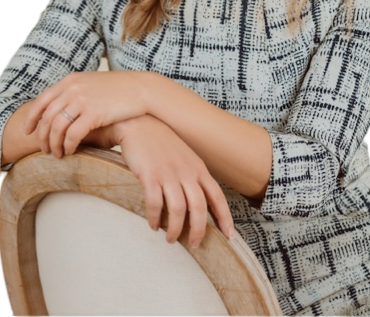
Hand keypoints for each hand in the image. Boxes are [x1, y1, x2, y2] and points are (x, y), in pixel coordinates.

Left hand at [22, 71, 146, 158]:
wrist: (141, 88)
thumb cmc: (119, 89)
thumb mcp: (91, 84)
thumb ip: (75, 92)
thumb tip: (61, 110)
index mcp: (70, 81)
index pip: (42, 101)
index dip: (31, 118)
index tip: (28, 131)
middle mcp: (72, 89)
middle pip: (47, 117)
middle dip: (42, 136)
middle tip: (44, 149)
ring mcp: (82, 100)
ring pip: (57, 127)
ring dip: (54, 144)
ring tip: (57, 154)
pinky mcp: (94, 113)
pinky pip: (73, 134)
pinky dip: (68, 146)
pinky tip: (71, 152)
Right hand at [116, 115, 234, 247]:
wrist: (140, 124)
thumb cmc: (162, 143)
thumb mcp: (185, 157)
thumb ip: (192, 176)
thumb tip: (197, 202)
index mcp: (198, 168)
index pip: (217, 196)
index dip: (224, 217)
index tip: (229, 235)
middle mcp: (187, 172)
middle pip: (199, 207)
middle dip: (199, 230)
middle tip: (195, 244)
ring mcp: (169, 174)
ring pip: (178, 210)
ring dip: (175, 229)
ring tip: (171, 239)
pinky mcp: (150, 176)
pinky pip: (155, 204)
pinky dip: (155, 219)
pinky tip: (153, 225)